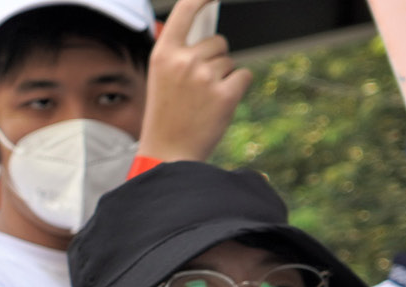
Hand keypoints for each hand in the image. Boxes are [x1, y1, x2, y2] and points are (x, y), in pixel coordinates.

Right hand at [137, 0, 251, 161]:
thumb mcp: (161, 79)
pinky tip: (218, 105)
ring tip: (203, 99)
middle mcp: (183, 61)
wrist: (168, 153)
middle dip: (215, 58)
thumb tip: (206, 32)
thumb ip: (180, 54)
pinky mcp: (225, 93)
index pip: (185, 11)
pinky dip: (236, 89)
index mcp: (163, 54)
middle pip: (218, 41)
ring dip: (223, 77)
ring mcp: (205, 77)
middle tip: (198, 86)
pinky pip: (243, 76)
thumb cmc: (166, 116)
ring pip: (230, 61)